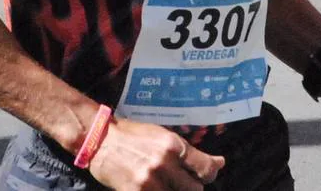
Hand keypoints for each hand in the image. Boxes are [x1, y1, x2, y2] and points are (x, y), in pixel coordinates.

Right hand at [88, 118, 224, 189]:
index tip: (205, 175)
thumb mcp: (163, 136)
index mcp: (173, 145)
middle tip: (181, 182)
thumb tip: (220, 162)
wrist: (100, 141)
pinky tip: (156, 188)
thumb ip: (189, 152)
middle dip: (191, 187)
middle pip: (195, 190)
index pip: (206, 168)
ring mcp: (150, 182)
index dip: (210, 175)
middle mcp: (164, 164)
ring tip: (166, 185)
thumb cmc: (133, 136)